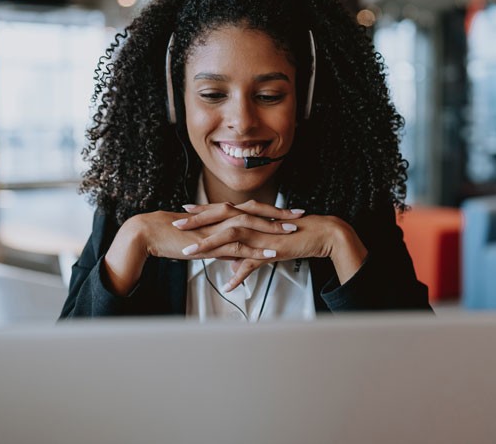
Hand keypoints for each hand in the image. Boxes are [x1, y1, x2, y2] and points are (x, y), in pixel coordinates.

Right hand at [103, 206, 299, 295]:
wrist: (151, 233)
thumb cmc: (172, 235)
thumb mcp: (201, 237)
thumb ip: (218, 243)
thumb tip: (231, 252)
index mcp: (220, 214)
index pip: (251, 208)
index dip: (272, 210)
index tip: (289, 211)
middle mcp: (221, 217)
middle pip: (257, 213)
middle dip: (280, 215)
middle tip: (301, 216)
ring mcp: (217, 229)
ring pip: (251, 227)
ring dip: (273, 229)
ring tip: (292, 232)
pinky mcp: (212, 243)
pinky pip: (239, 247)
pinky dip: (258, 250)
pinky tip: (272, 253)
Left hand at [173, 201, 367, 290]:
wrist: (319, 233)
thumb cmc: (293, 235)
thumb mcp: (264, 245)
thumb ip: (245, 256)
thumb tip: (231, 267)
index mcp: (252, 216)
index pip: (222, 211)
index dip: (202, 212)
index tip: (183, 212)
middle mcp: (254, 221)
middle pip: (220, 218)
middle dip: (197, 222)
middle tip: (176, 225)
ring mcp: (262, 234)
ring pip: (230, 236)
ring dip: (209, 244)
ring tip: (190, 252)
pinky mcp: (272, 248)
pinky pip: (252, 262)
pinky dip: (239, 273)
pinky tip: (228, 284)